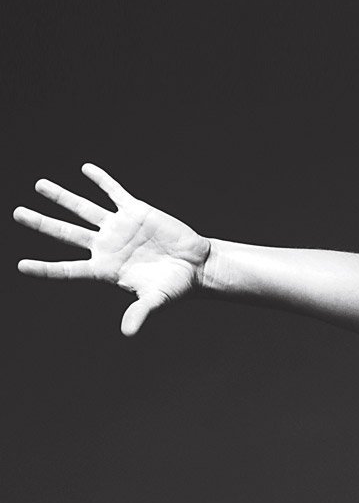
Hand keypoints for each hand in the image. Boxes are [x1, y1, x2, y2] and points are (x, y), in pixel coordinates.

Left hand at [15, 165, 209, 335]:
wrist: (197, 266)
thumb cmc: (176, 287)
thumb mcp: (156, 299)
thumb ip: (140, 312)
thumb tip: (128, 333)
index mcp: (106, 269)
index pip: (69, 268)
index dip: (45, 268)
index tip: (21, 266)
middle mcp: (106, 246)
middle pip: (66, 233)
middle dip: (41, 223)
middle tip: (17, 214)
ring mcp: (118, 228)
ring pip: (83, 209)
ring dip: (61, 197)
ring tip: (39, 185)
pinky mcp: (135, 211)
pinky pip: (113, 192)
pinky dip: (101, 181)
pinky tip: (85, 169)